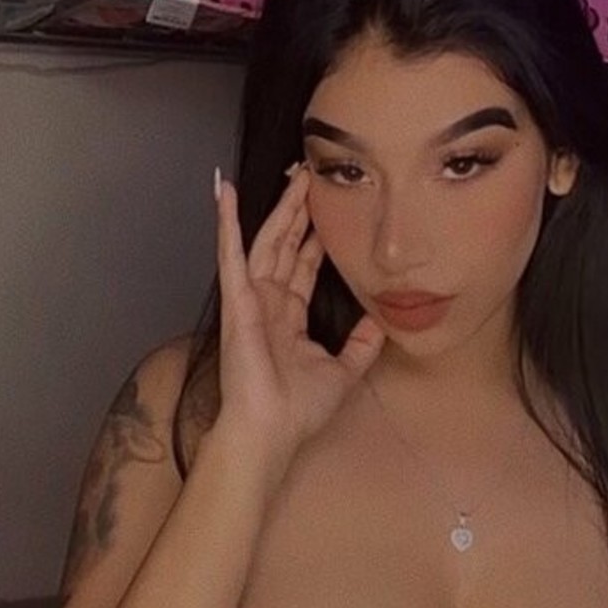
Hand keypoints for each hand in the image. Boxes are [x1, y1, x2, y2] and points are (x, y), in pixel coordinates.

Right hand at [214, 163, 385, 455]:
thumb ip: (361, 344)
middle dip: (299, 210)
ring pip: (267, 241)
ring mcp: (250, 300)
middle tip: (311, 175)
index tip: (329, 208)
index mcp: (288, 317)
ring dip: (279, 207)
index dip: (316, 236)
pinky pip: (232, 254)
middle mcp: (267, 303)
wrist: (270, 432)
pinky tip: (226, 192)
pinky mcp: (237, 301)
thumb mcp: (343, 371)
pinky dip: (227, 222)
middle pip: (286, 245)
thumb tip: (381, 321)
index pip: (305, 265)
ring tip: (292, 174)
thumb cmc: (297, 410)